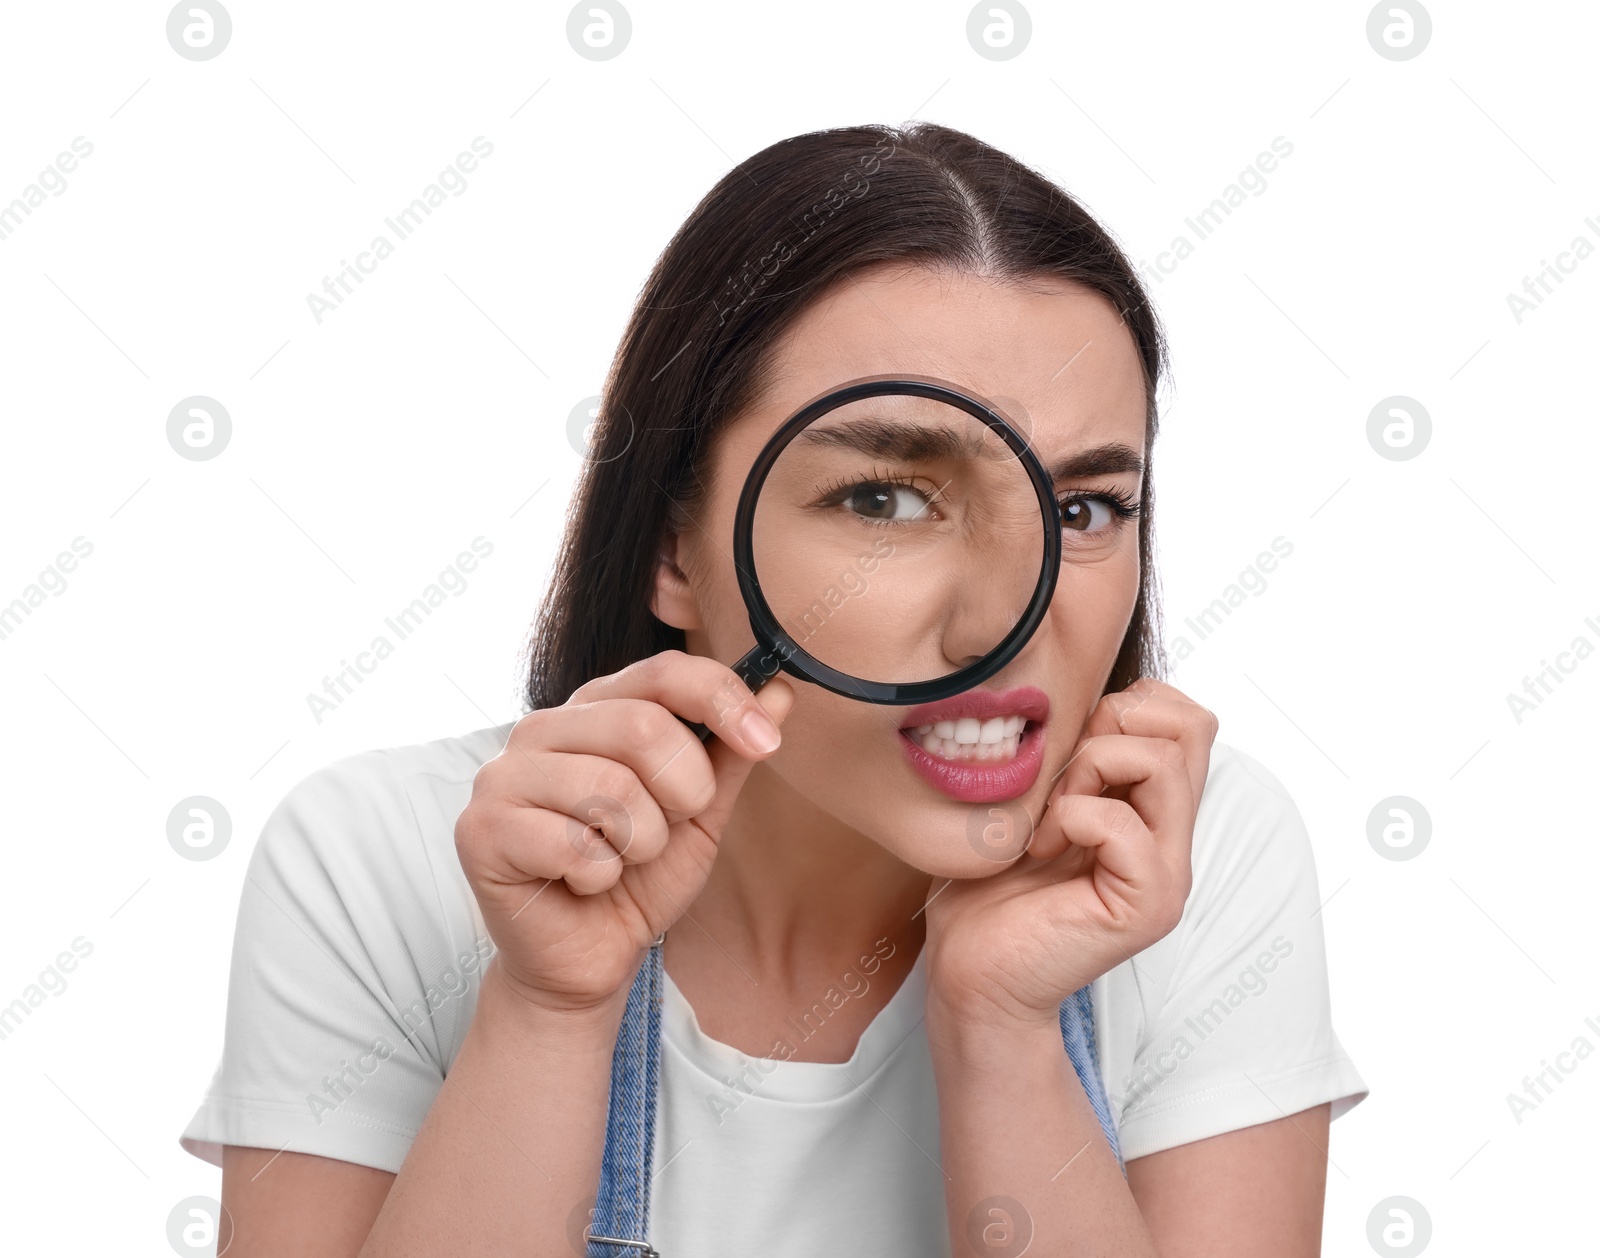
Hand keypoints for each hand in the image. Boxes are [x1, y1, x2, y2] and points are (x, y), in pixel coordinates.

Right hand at [454, 649, 793, 1014]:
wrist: (588, 959)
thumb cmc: (640, 879)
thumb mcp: (700, 814)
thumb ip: (731, 753)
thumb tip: (781, 689)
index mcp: (595, 709)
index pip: (663, 672)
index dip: (723, 699)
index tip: (767, 742)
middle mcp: (542, 728)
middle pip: (644, 727)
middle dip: (684, 792)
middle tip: (668, 831)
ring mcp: (502, 775)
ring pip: (611, 788)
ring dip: (640, 843)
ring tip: (620, 860)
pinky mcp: (480, 829)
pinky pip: (572, 844)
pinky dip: (599, 877)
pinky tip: (581, 883)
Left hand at [922, 678, 1217, 1029]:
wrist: (970, 968)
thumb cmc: (990, 883)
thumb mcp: (1036, 794)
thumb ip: (1076, 754)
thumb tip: (1091, 698)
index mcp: (1153, 809)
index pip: (1187, 716)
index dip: (1128, 707)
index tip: (1069, 751)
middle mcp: (1173, 839)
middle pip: (1192, 725)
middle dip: (1111, 726)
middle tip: (1060, 779)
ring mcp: (1167, 873)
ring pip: (1163, 761)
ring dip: (1087, 769)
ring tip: (1049, 817)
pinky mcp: (1148, 903)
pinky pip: (1122, 822)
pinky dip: (1071, 817)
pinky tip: (1041, 849)